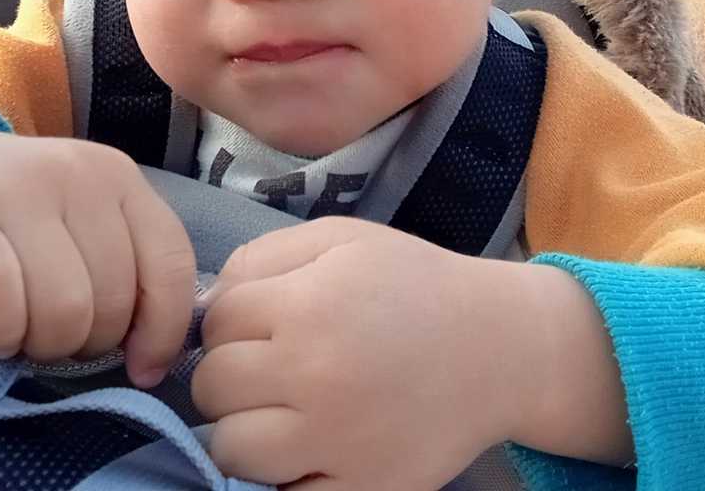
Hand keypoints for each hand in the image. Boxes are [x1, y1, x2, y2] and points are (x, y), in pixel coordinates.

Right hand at [0, 118, 197, 385]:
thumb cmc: (25, 213)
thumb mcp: (92, 221)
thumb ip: (132, 271)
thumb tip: (151, 364)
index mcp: (120, 177)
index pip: (171, 265)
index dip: (163, 331)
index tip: (140, 365)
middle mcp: (76, 176)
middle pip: (112, 302)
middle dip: (88, 341)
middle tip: (57, 331)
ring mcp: (16, 194)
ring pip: (63, 310)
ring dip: (44, 345)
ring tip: (25, 329)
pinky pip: (0, 306)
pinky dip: (2, 336)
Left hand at [191, 217, 518, 489]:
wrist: (500, 348)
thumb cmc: (415, 284)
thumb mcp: (341, 239)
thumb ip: (263, 257)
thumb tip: (204, 305)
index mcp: (308, 306)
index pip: (215, 323)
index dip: (234, 319)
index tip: (267, 322)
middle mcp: (314, 376)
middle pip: (212, 386)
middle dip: (233, 373)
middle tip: (275, 367)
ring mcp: (335, 442)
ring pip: (230, 448)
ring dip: (246, 429)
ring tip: (286, 410)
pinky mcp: (359, 490)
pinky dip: (285, 475)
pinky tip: (312, 446)